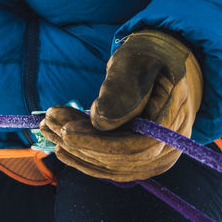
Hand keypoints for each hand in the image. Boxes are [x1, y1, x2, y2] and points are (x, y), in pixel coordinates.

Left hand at [39, 30, 201, 181]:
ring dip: (76, 149)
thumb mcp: (136, 59)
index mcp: (174, 120)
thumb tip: (100, 121)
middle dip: (80, 143)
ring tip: (47, 126)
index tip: (67, 132)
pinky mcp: (139, 160)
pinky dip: (83, 156)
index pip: (138, 146)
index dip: (100, 144)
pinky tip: (59, 145)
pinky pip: (110, 166)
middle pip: (121, 159)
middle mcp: (169, 147)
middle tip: (48, 121)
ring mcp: (155, 157)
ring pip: (111, 165)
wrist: (164, 64)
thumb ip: (122, 86)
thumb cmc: (150, 55)